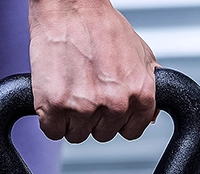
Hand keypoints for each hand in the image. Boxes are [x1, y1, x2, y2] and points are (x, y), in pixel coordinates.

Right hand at [28, 0, 158, 142]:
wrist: (70, 7)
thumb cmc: (101, 25)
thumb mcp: (140, 54)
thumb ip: (149, 87)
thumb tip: (150, 117)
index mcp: (140, 93)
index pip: (131, 131)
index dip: (117, 120)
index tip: (107, 109)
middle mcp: (115, 103)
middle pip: (102, 134)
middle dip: (93, 118)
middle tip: (84, 91)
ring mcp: (84, 107)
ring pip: (76, 135)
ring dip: (70, 119)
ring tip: (69, 89)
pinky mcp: (55, 105)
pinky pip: (52, 131)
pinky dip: (49, 119)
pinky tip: (54, 97)